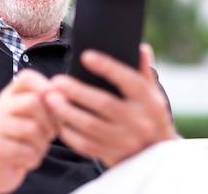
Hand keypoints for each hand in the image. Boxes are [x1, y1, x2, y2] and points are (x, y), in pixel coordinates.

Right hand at [0, 69, 56, 192]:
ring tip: (37, 149)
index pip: (27, 78)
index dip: (46, 87)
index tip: (57, 103)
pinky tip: (27, 160)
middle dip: (48, 122)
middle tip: (49, 135)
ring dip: (42, 144)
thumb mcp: (35, 120)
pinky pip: (25, 150)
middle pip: (32, 102)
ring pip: (31, 128)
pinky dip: (33, 159)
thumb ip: (46, 107)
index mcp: (10, 96)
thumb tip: (65, 99)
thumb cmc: (21, 143)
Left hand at [45, 43, 175, 167]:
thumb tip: (140, 48)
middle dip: (77, 91)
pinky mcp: (111, 155)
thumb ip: (144, 72)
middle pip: (104, 104)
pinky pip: (86, 145)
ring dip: (67, 112)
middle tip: (56, 81)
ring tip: (50, 98)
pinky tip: (57, 120)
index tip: (86, 56)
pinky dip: (69, 133)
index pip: (129, 80)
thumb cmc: (150, 117)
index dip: (108, 67)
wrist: (156, 158)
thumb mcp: (154, 95)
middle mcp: (137, 121)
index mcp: (148, 101)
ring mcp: (124, 140)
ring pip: (91, 126)